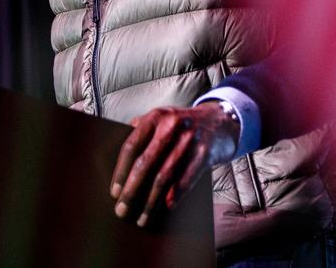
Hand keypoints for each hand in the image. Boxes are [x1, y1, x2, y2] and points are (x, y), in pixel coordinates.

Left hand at [110, 102, 238, 226]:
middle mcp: (171, 126)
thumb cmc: (182, 126)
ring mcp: (189, 139)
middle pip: (146, 163)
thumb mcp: (161, 120)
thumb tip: (118, 163)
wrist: (220, 121)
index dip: (121, 171)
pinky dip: (176, 195)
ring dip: (152, 200)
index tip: (114, 192)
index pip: (131, 146)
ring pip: (165, 175)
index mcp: (155, 117)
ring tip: (143, 217)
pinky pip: (187, 178)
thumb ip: (141, 132)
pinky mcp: (205, 152)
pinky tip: (166, 208)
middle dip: (132, 190)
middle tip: (122, 210)